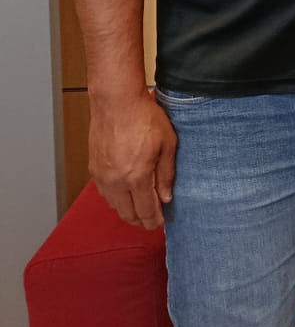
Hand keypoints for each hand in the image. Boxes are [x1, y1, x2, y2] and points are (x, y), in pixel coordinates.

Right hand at [88, 91, 176, 229]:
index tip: (160, 224)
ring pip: (114, 206)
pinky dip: (116, 199)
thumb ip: (166, 174)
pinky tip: (125, 195)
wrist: (116, 102)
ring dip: (127, 211)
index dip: (154, 220)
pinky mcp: (94, 168)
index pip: (145, 210)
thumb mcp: (167, 144)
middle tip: (152, 220)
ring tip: (141, 209)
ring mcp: (102, 176)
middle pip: (127, 213)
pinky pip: (105, 193)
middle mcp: (116, 181)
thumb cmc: (144, 118)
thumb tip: (166, 197)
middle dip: (141, 220)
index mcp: (136, 177)